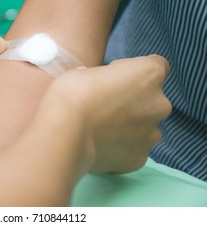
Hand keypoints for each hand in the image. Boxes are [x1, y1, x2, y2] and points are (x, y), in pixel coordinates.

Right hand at [46, 55, 171, 173]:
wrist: (65, 133)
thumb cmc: (72, 94)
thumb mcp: (86, 70)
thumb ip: (106, 78)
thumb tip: (102, 89)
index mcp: (149, 74)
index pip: (156, 65)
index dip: (133, 70)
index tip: (113, 77)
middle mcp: (159, 104)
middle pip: (152, 99)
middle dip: (133, 101)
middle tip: (104, 106)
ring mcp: (151, 134)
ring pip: (145, 126)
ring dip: (128, 125)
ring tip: (99, 128)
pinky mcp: (140, 158)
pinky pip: (133, 149)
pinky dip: (120, 147)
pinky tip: (99, 144)